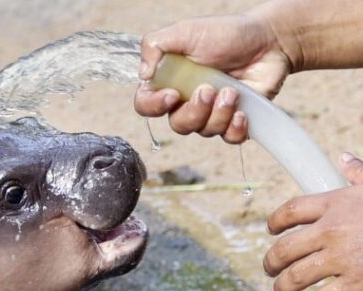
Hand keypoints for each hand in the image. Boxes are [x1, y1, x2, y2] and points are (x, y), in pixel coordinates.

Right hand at [134, 11, 293, 142]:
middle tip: (209, 91)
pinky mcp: (235, 120)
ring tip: (232, 91)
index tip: (172, 95)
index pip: (146, 105)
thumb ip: (155, 46)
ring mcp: (211, 113)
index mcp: (169, 82)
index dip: (154, 106)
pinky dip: (234, 129)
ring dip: (219, 114)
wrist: (268, 40)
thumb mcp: (184, 30)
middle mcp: (186, 102)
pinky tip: (242, 112)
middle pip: (177, 125)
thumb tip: (143, 75)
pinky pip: (228, 139)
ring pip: (204, 131)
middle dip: (194, 112)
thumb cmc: (226, 33)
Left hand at [264, 153, 362, 290]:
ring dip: (282, 286)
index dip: (276, 221)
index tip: (271, 229)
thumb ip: (359, 175)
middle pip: (284, 248)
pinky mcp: (355, 283)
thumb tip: (345, 160)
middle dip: (271, 261)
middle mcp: (332, 230)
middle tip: (270, 268)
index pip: (291, 210)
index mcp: (336, 203)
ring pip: (295, 276)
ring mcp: (342, 258)